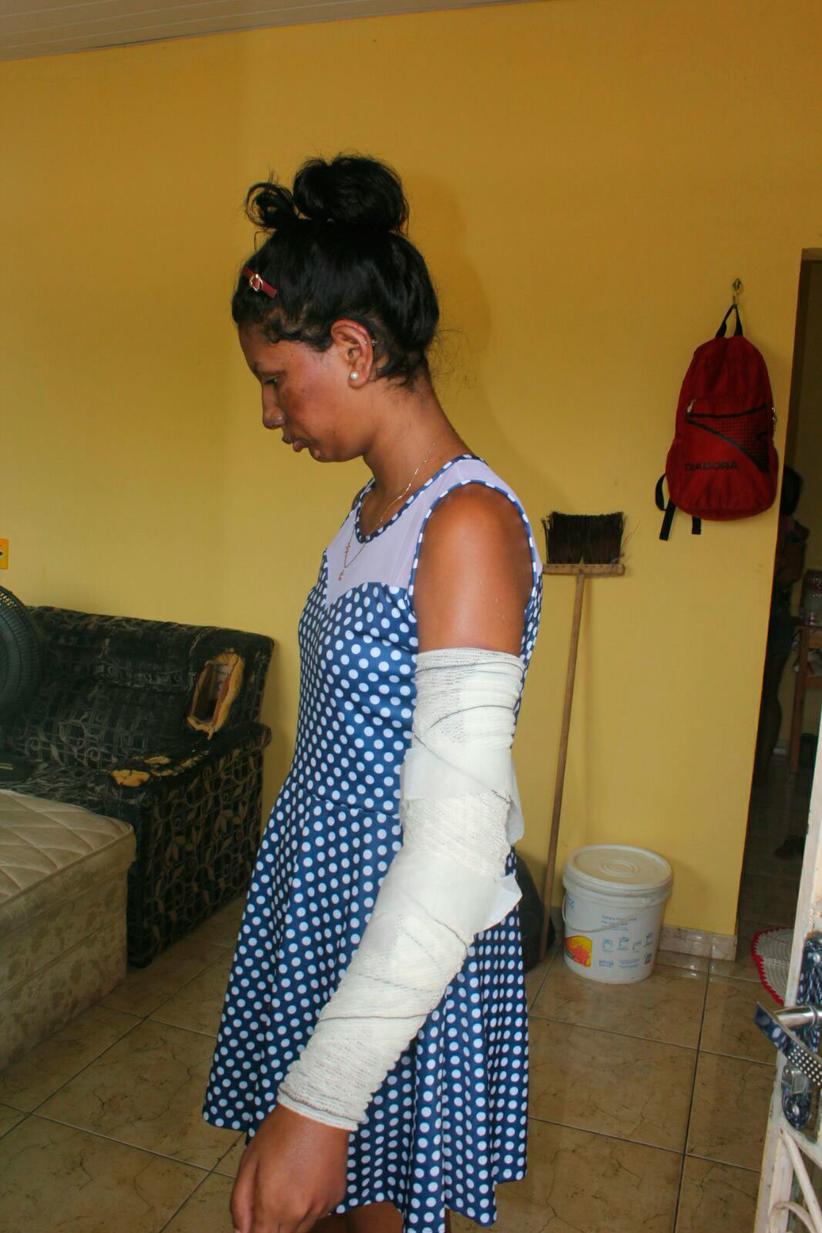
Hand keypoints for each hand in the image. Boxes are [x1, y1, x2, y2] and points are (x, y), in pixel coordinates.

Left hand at [230, 1103, 349, 1232]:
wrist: (318, 1111)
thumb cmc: (280, 1132)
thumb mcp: (248, 1163)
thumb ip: (240, 1203)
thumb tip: (241, 1231)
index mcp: (274, 1206)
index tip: (253, 1222)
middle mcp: (300, 1214)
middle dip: (271, 1227)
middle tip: (269, 1200)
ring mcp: (321, 1208)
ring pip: (301, 1229)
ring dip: (290, 1219)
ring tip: (288, 1187)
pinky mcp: (336, 1198)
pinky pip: (318, 1214)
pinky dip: (309, 1207)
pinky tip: (306, 1180)